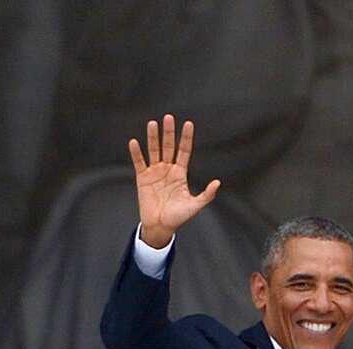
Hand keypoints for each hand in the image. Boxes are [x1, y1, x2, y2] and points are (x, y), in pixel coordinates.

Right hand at [128, 114, 220, 247]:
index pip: (184, 151)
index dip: (186, 138)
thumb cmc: (179, 217)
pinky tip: (135, 142)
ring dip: (153, 137)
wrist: (161, 226)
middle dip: (169, 132)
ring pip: (154, 150)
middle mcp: (168, 169)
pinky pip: (139, 162)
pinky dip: (137, 153)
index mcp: (180, 173)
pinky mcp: (142, 178)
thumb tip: (217, 182)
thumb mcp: (195, 205)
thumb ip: (207, 194)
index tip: (188, 124)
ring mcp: (155, 172)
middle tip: (169, 117)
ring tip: (153, 123)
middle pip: (168, 146)